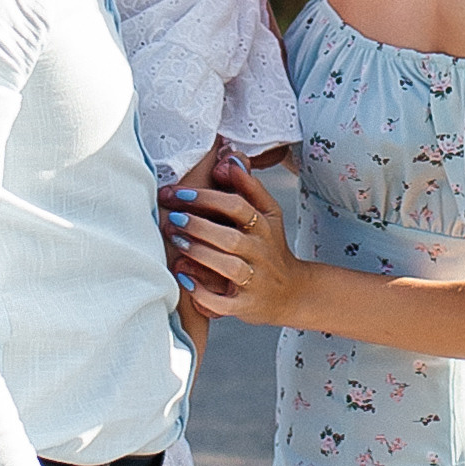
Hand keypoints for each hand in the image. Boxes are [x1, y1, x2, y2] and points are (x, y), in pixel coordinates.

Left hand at [165, 158, 305, 323]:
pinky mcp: (247, 306)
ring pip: (229, 267)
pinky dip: (203, 294)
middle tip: (171, 218)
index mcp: (263, 225)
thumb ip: (248, 187)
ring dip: (200, 254)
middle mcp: (261, 252)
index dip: (207, 198)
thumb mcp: (268, 214)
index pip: (237, 206)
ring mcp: (255, 280)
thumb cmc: (270, 247)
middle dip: (198, 226)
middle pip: (230, 237)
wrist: (293, 292)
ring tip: (175, 242)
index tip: (178, 193)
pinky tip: (184, 280)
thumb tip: (228, 159)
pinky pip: (224, 303)